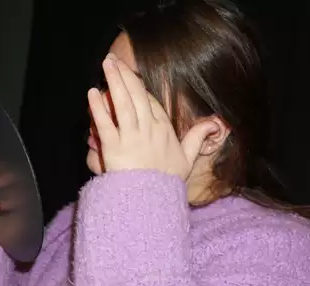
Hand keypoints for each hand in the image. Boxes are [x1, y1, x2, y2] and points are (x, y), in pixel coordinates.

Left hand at [87, 53, 219, 179]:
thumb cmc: (166, 183)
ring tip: (106, 64)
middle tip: (113, 59)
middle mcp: (148, 130)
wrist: (151, 201)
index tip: (129, 75)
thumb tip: (217, 123)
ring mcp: (131, 137)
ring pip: (123, 104)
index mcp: (163, 130)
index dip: (138, 87)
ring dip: (114, 81)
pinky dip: (99, 107)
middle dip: (125, 75)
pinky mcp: (114, 148)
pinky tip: (92, 93)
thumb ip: (198, 138)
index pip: (150, 102)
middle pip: (136, 96)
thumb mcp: (188, 159)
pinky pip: (105, 123)